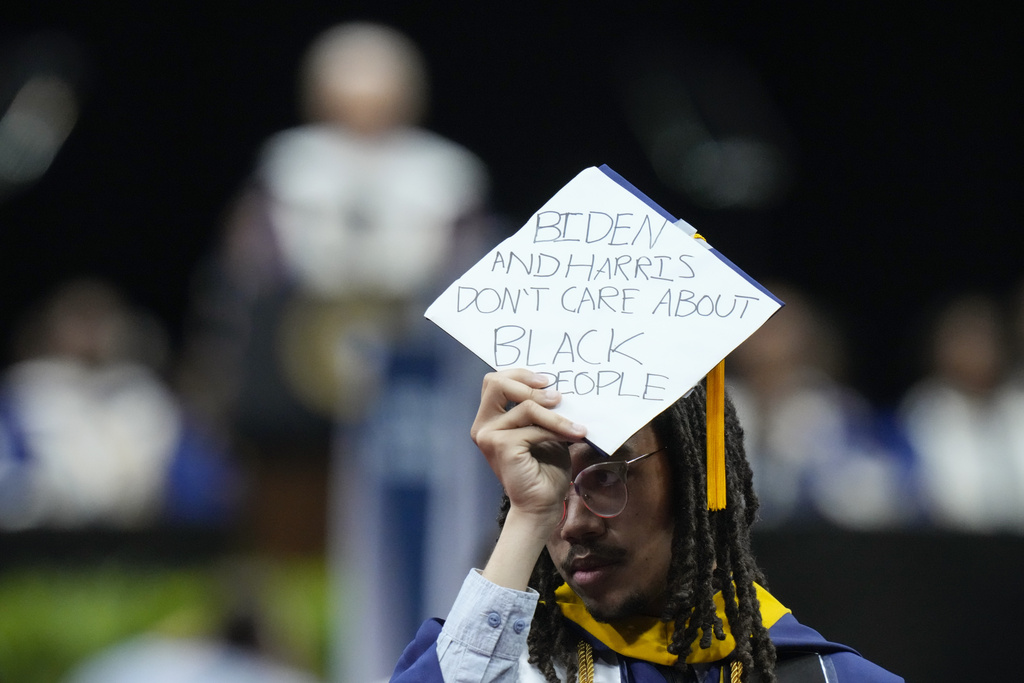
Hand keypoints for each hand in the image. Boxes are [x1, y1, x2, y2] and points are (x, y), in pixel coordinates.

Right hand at [471, 369, 586, 524]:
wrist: (542, 504)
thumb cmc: (544, 468)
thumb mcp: (545, 429)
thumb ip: (542, 408)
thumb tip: (559, 385)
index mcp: (490, 418)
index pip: (495, 381)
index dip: (520, 374)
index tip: (546, 381)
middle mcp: (483, 425)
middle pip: (497, 383)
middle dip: (530, 385)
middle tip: (558, 397)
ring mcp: (488, 436)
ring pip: (524, 407)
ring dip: (556, 415)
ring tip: (576, 426)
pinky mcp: (500, 446)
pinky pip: (533, 428)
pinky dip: (557, 430)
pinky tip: (573, 436)